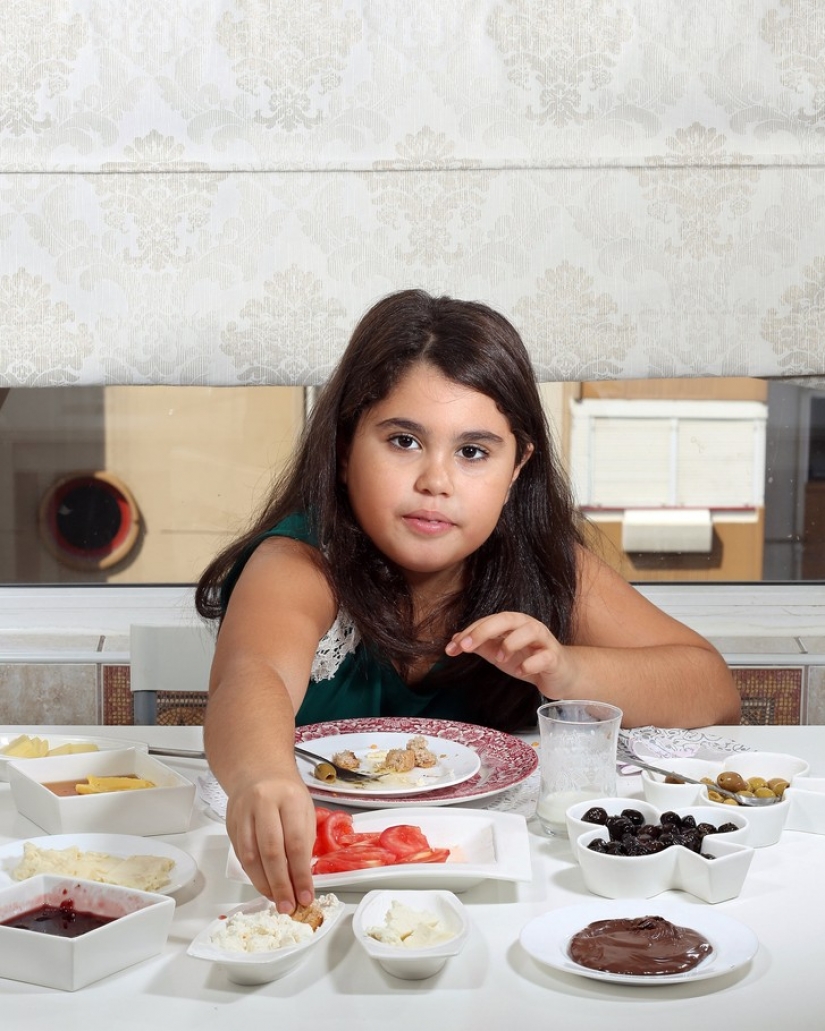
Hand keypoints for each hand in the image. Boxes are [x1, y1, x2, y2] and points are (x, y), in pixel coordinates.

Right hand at [224, 770, 316, 912]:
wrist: (258, 770)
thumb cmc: (287, 793)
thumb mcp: (305, 810)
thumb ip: (303, 842)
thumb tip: (300, 881)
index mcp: (289, 798)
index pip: (296, 843)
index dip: (300, 875)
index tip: (305, 897)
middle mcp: (264, 803)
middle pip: (271, 851)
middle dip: (280, 885)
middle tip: (288, 906)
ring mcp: (243, 813)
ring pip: (250, 856)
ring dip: (263, 884)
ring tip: (276, 900)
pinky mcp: (230, 823)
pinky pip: (241, 854)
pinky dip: (252, 874)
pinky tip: (263, 884)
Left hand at [445, 611, 576, 698]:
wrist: (558, 675)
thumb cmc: (527, 659)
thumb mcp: (499, 653)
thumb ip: (480, 645)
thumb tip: (455, 640)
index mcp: (513, 623)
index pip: (488, 621)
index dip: (469, 632)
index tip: (452, 647)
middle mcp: (529, 626)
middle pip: (507, 619)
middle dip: (484, 630)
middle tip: (466, 646)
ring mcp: (544, 641)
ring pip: (530, 631)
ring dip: (511, 643)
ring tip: (499, 659)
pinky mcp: (555, 658)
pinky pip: (545, 657)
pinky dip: (530, 664)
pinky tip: (521, 672)